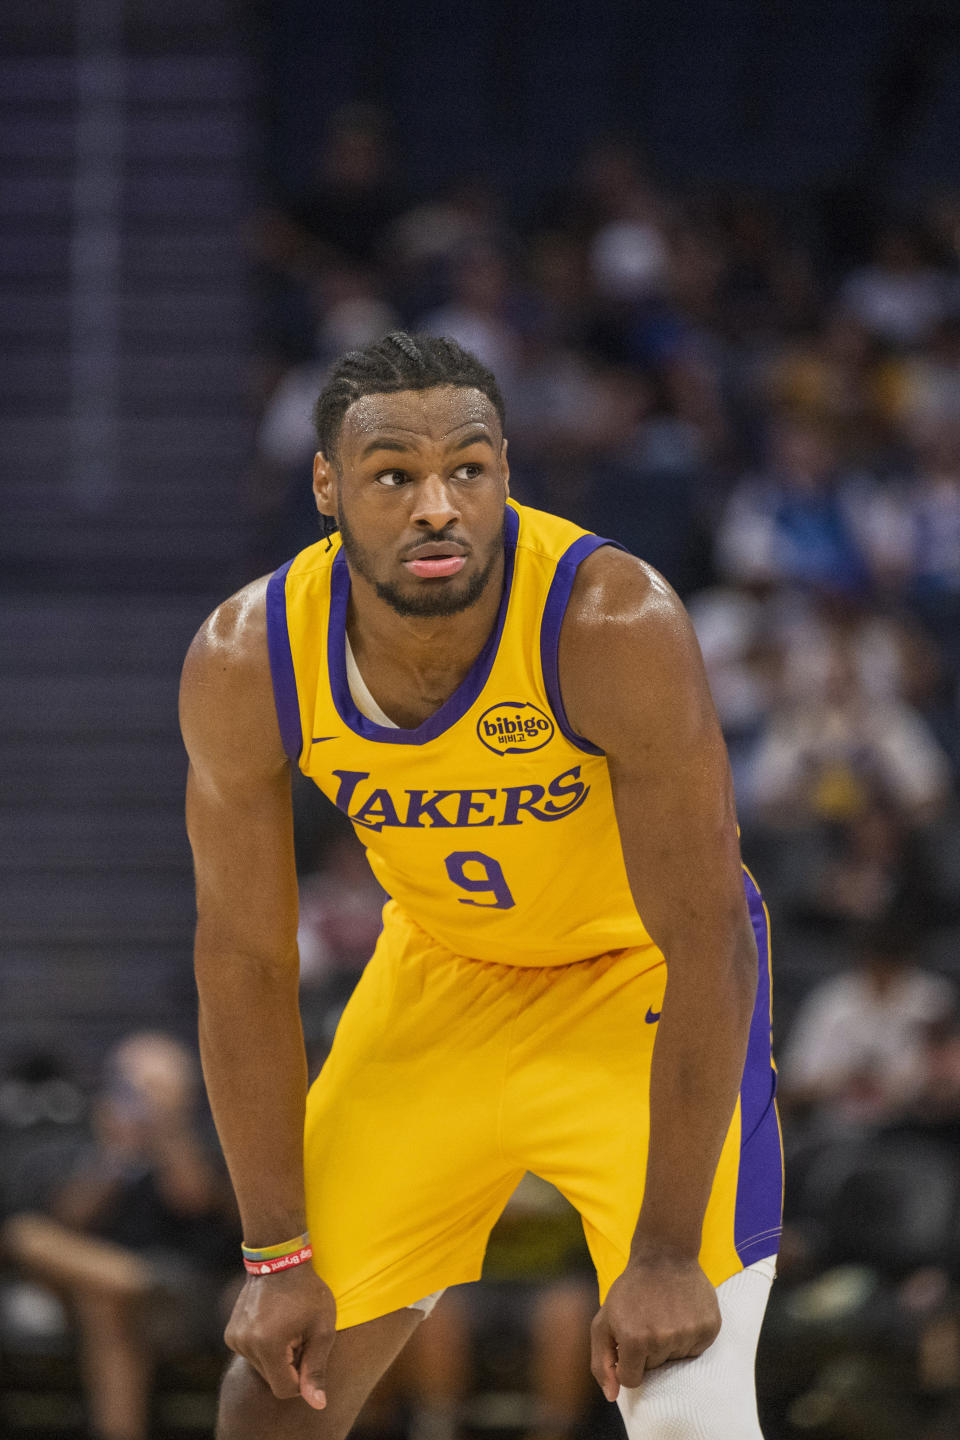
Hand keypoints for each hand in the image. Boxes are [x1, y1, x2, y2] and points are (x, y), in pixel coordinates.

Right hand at [224, 1264, 336, 1409]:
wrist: (279, 1258)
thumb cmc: (307, 1292)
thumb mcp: (321, 1329)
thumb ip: (316, 1369)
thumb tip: (317, 1405)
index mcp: (268, 1344)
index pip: (285, 1389)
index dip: (301, 1379)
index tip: (309, 1353)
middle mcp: (245, 1344)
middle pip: (272, 1379)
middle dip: (289, 1365)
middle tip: (300, 1335)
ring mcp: (234, 1338)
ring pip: (262, 1368)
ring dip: (277, 1356)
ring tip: (287, 1326)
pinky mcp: (230, 1333)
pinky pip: (251, 1355)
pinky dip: (265, 1347)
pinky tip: (274, 1324)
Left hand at [590, 1248, 720, 1399]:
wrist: (664, 1255)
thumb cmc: (630, 1290)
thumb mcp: (604, 1321)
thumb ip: (602, 1362)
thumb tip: (612, 1396)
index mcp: (634, 1339)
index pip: (632, 1379)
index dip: (629, 1363)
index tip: (631, 1342)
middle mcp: (662, 1339)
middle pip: (655, 1368)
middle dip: (648, 1350)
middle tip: (648, 1320)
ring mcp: (688, 1333)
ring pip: (676, 1360)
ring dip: (669, 1343)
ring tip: (665, 1313)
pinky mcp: (709, 1327)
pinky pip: (696, 1350)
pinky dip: (689, 1337)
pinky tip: (681, 1313)